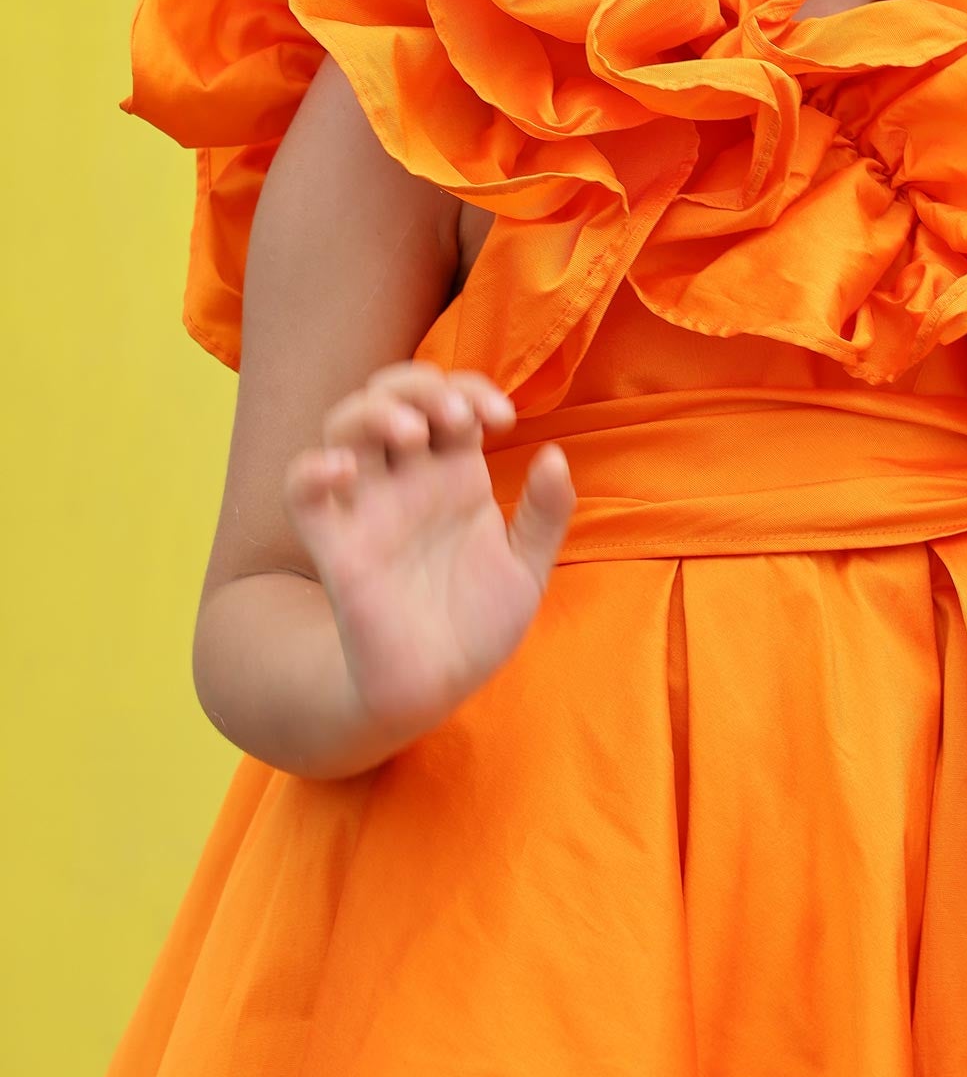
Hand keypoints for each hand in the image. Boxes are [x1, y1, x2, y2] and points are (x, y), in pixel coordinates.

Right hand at [282, 362, 575, 738]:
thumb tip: (553, 455)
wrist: (439, 688)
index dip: (471, 388)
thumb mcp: (527, 567)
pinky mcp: (337, 547)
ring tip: (414, 435)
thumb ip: (545, 513)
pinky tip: (341, 469)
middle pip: (392, 395)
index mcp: (454, 475)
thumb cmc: (478, 625)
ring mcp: (369, 509)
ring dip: (375, 411)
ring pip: (344, 426)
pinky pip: (302, 492)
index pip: (450, 399)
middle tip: (459, 419)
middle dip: (422, 387)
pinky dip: (312, 469)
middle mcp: (408, 481)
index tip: (503, 418)